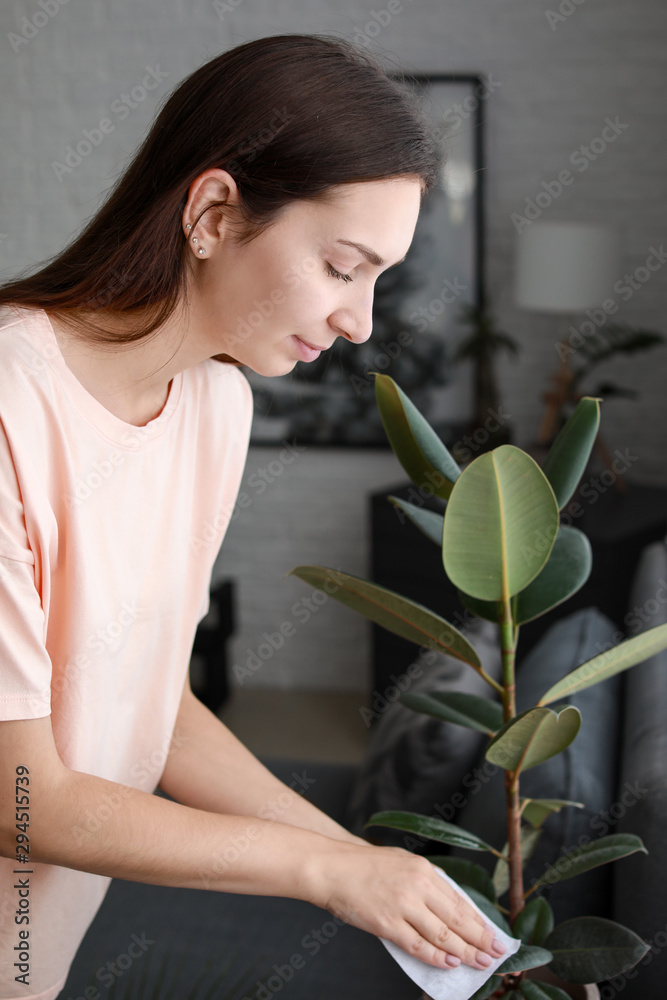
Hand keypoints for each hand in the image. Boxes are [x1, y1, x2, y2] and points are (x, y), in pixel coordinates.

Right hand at [304, 842, 506, 969]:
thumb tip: (446, 903)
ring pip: (443, 935)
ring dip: (465, 952)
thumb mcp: (401, 862)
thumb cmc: (363, 866)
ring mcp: (403, 905)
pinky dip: (437, 957)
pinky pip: (419, 946)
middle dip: (480, 939)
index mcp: (423, 869)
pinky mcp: (388, 924)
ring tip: (480, 963)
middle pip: (457, 919)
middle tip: (496, 953)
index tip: (493, 934)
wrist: (331, 867)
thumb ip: (424, 880)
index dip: (478, 921)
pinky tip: (450, 964)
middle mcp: (418, 886)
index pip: (459, 900)